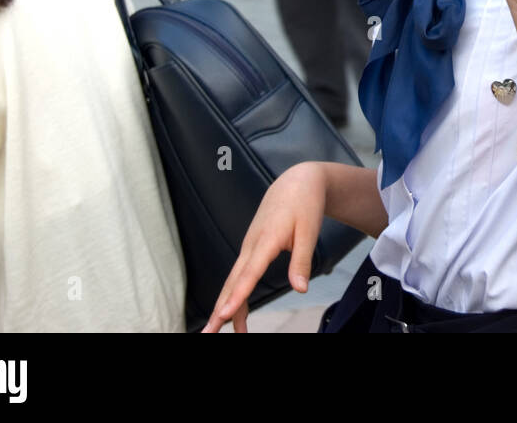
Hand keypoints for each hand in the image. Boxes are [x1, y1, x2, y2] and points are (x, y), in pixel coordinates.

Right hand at [201, 162, 325, 332]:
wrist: (297, 182)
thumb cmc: (304, 205)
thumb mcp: (309, 232)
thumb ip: (301, 262)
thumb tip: (300, 289)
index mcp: (266, 240)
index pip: (249, 273)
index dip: (237, 296)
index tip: (224, 315)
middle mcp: (251, 245)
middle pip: (232, 282)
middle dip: (219, 310)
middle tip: (207, 334)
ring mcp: (249, 247)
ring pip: (233, 281)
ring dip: (225, 306)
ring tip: (217, 331)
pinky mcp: (251, 249)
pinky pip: (239, 275)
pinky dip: (234, 294)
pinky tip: (233, 313)